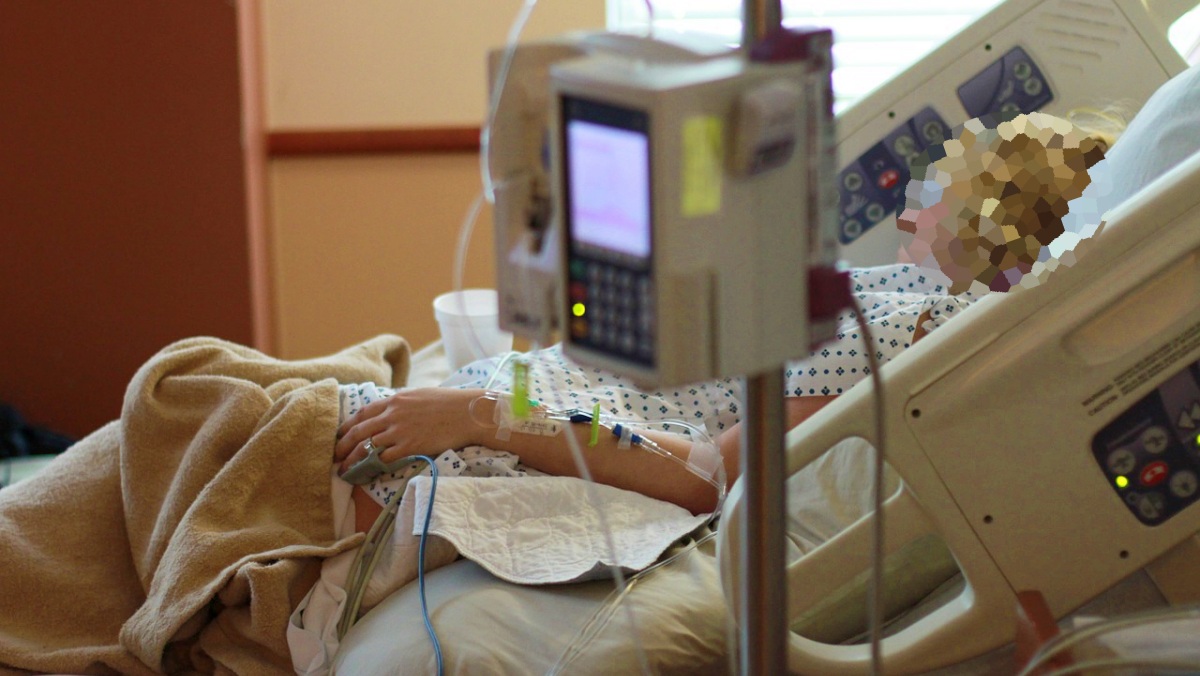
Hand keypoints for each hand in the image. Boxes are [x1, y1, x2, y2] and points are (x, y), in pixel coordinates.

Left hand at [333, 387, 485, 473]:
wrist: (467, 412)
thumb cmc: (449, 403)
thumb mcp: (420, 395)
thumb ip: (403, 404)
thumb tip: (394, 411)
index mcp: (395, 400)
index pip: (362, 413)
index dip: (347, 426)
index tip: (340, 436)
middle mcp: (393, 414)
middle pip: (358, 431)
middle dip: (343, 445)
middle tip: (335, 456)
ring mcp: (400, 431)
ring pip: (367, 447)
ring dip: (353, 460)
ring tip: (346, 470)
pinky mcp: (410, 446)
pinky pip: (385, 459)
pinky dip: (374, 466)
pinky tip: (369, 473)